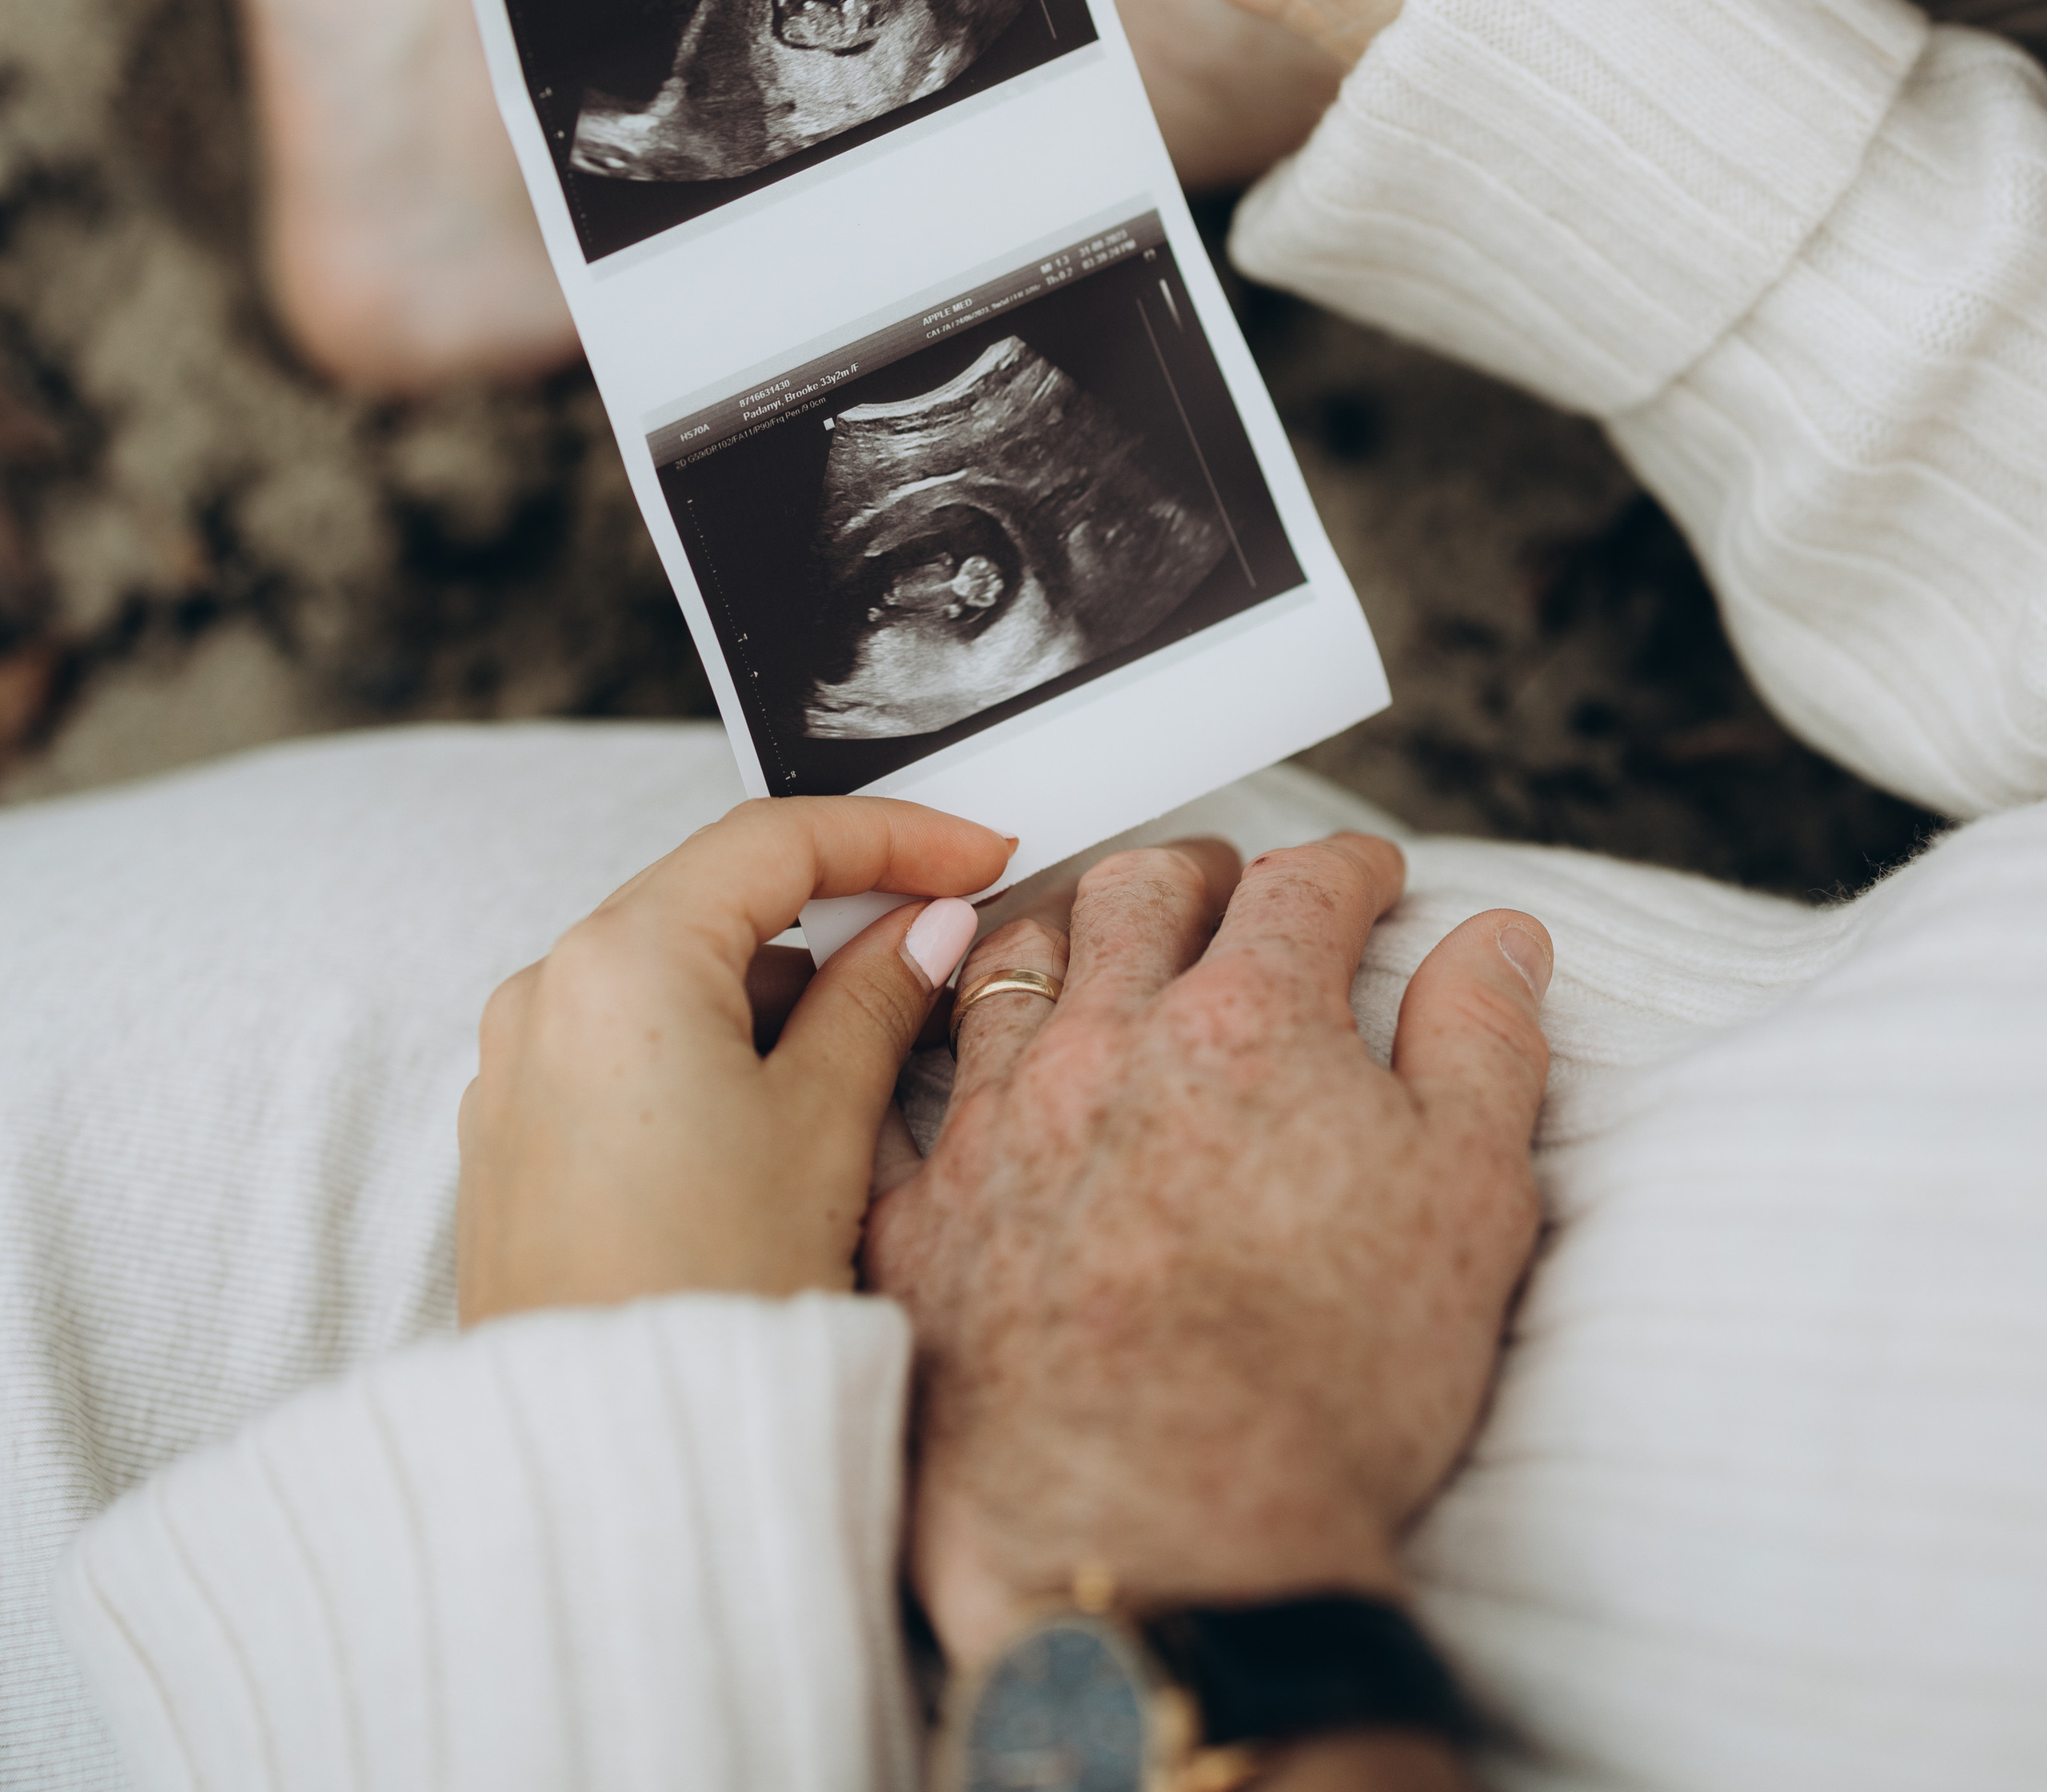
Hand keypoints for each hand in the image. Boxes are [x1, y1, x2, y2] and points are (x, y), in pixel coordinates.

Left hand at [457, 796, 1005, 1321]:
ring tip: (871, 1041)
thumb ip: (879, 999)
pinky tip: (782, 1100)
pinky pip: (625, 1042)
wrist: (609, 1460)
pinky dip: (711, 1040)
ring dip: (773, 985)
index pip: (773, 842)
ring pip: (670, 971)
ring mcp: (516, 1066)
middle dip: (834, 908)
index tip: (975, 854)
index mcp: (621, 962)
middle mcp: (546, 992)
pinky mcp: (513, 1136)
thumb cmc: (711, 1293)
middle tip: (940, 928)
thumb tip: (925, 927)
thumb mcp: (824, 1126)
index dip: (893, 837)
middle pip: (713, 896)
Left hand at [866, 834, 1551, 1667]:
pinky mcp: (920, 1221)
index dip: (1345, 870)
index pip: (1302, 887)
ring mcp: (1000, 1126)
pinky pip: (909, 1094)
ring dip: (1068, 934)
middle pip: (1140, 892)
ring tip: (1095, 943)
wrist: (1169, 1545)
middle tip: (1225, 884)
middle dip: (1196, 872)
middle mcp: (1110, 1045)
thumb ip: (1482, 1041)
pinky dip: (950, 1062)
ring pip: (1013, 964)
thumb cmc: (1329, 1388)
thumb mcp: (1470, 1197)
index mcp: (1252, 1023)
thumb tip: (1500, 938)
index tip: (1364, 878)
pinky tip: (971, 1073)